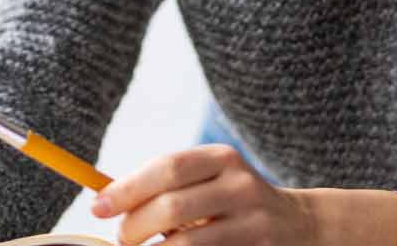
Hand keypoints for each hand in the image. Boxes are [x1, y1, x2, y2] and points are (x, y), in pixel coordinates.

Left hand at [89, 144, 313, 245]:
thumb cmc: (232, 202)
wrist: (298, 225)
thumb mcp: (209, 180)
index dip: (128, 188)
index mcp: (222, 158)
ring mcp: (254, 223)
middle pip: (173, 207)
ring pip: (188, 244)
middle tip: (121, 238)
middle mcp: (241, 186)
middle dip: (136, 226)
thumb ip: (168, 185)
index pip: (167, 168)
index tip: (98, 206)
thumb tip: (107, 200)